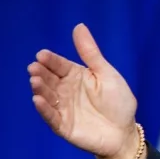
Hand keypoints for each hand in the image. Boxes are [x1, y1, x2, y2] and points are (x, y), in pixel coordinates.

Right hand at [28, 23, 138, 158]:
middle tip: (34, 68)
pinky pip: (51, 116)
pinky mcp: (63, 125)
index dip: (50, 60)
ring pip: (47, 96)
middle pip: (50, 79)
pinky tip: (38, 100)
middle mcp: (65, 90)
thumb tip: (79, 26)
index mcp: (75, 76)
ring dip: (40, 89)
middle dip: (41, 73)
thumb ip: (91, 53)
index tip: (42, 55)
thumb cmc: (119, 102)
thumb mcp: (106, 74)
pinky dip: (44, 109)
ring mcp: (63, 108)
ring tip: (36, 81)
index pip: (59, 65)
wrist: (125, 132)